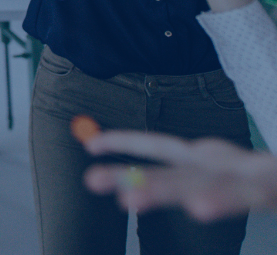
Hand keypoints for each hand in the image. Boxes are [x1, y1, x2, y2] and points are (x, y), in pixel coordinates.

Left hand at [84, 130, 276, 220]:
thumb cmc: (261, 181)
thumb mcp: (217, 178)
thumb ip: (178, 183)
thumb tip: (127, 193)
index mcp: (205, 158)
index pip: (157, 147)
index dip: (123, 143)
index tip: (89, 145)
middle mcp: (218, 163)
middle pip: (169, 171)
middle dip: (131, 178)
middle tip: (91, 181)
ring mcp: (244, 175)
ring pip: (199, 185)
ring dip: (164, 191)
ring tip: (130, 200)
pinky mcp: (268, 188)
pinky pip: (244, 197)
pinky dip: (221, 199)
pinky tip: (200, 207)